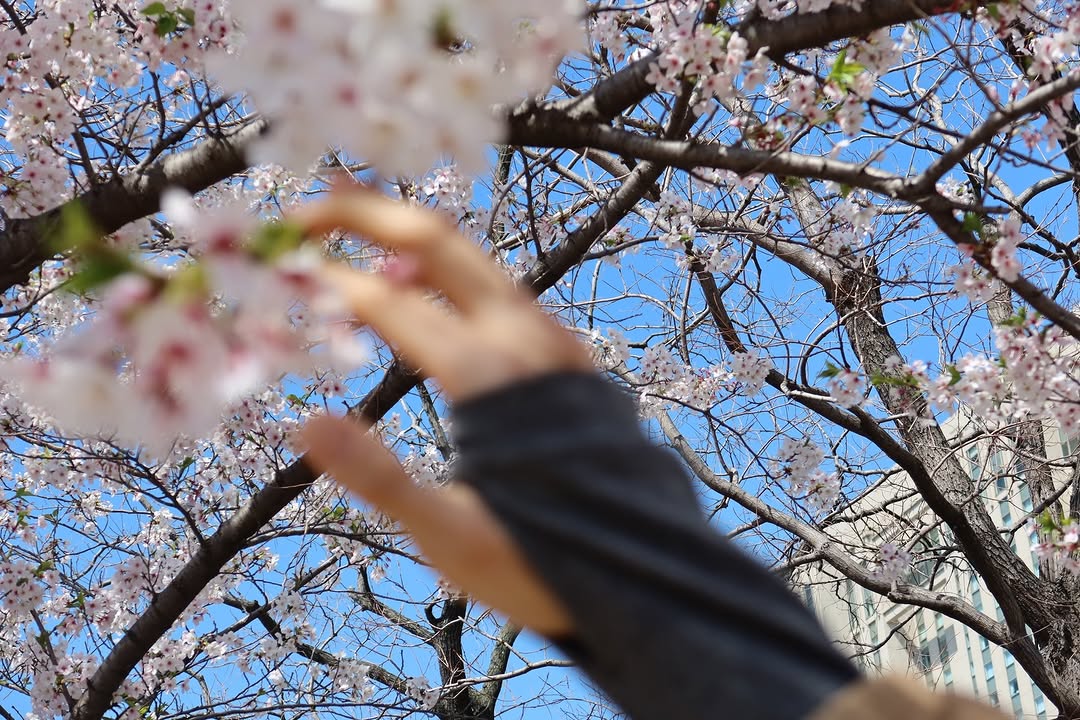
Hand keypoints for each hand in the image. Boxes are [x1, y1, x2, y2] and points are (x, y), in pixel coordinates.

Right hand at [294, 187, 591, 636]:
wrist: (644, 576)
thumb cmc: (542, 565)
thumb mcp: (451, 535)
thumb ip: (378, 476)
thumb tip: (305, 423)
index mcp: (487, 376)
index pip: (390, 302)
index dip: (330, 280)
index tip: (281, 269)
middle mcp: (524, 339)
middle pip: (441, 242)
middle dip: (372, 211)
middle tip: (313, 203)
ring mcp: (553, 342)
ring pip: (477, 260)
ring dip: (415, 238)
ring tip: (360, 237)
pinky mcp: (569, 356)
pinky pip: (503, 291)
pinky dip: (454, 274)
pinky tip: (431, 295)